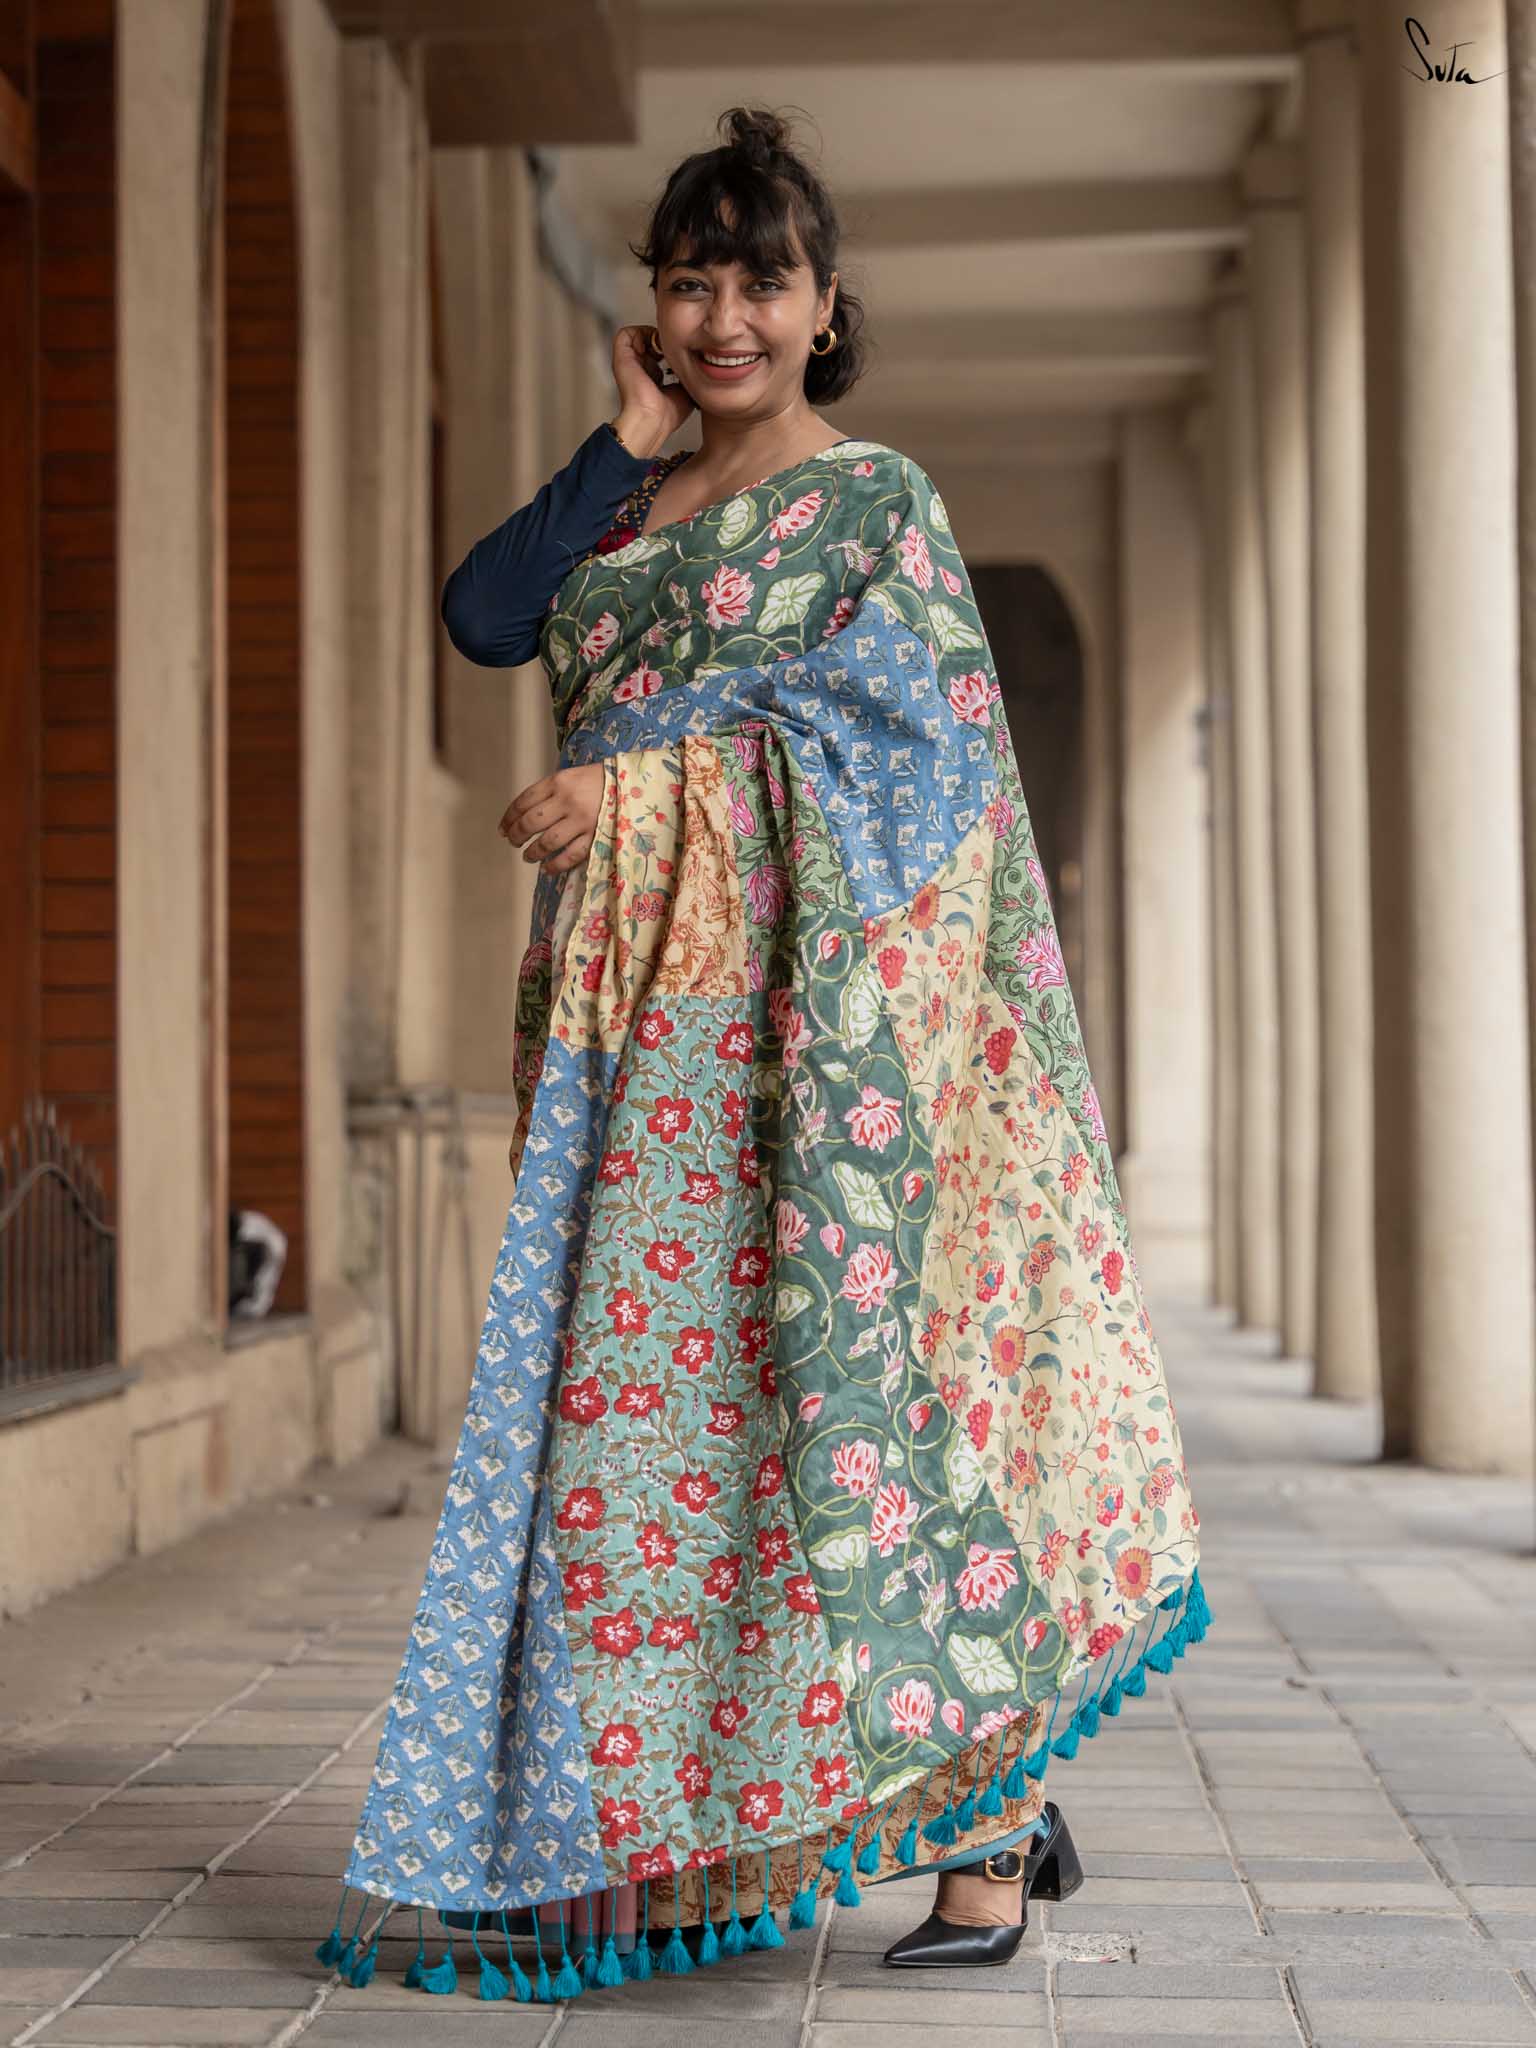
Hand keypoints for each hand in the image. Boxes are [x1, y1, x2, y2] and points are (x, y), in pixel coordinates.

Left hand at [500, 765, 604, 874]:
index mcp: (558, 782)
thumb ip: (549, 792)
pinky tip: (547, 868)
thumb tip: (524, 814)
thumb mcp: (570, 776)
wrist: (631, 783)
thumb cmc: (597, 780)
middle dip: (517, 835)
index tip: (502, 829)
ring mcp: (581, 820)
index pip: (523, 801)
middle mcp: (567, 800)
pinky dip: (556, 865)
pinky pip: (571, 855)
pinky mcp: (595, 835)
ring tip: (527, 857)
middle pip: (531, 822)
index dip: (508, 818)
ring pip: (548, 841)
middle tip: (513, 842)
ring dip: (533, 852)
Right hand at [611, 323, 695, 451]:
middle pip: (650, 340)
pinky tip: (651, 347)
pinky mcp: (621, 357)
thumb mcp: (686, 389)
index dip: (673, 347)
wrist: (653, 420)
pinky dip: (639, 334)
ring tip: (663, 347)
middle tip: (674, 347)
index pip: (661, 352)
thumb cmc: (667, 414)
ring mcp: (630, 362)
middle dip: (664, 339)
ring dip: (653, 335)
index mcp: (652, 377)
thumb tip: (699, 359)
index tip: (683, 352)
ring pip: (639, 334)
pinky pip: (626, 334)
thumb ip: (689, 373)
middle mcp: (640, 368)